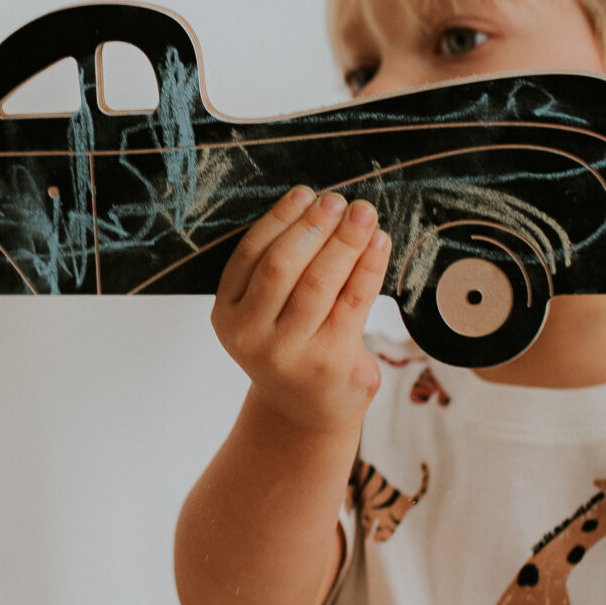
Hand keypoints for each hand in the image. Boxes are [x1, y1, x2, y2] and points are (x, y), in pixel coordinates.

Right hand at [211, 188, 391, 432]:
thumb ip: (274, 271)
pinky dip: (369, 267)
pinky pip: (353, 302)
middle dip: (313, 226)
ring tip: (363, 215)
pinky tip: (379, 244)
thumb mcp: (262, 314)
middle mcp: (251, 336)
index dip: (280, 219)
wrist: (306, 411)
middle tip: (338, 200)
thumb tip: (316, 207)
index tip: (305, 193)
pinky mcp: (331, 362)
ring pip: (319, 282)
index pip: (250, 255)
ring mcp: (290, 353)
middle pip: (282, 266)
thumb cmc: (289, 347)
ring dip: (345, 241)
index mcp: (227, 316)